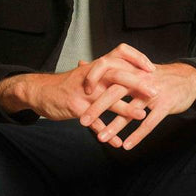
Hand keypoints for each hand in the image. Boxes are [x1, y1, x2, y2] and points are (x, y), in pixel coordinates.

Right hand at [0, 43, 155, 123]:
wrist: (39, 91)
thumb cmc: (67, 84)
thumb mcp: (86, 74)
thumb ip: (106, 73)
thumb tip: (129, 72)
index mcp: (96, 66)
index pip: (119, 54)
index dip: (137, 59)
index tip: (151, 68)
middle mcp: (91, 76)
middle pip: (117, 75)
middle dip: (137, 83)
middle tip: (155, 91)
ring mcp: (83, 92)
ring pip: (107, 99)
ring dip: (125, 108)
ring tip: (142, 115)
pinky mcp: (75, 108)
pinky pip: (93, 121)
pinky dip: (106, 131)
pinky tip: (116, 141)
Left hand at [79, 54, 195, 149]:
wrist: (188, 79)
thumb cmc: (155, 77)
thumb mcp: (133, 69)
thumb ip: (108, 69)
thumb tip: (83, 63)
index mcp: (130, 70)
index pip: (108, 72)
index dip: (93, 81)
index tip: (78, 93)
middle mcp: (140, 79)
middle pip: (115, 93)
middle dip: (97, 108)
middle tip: (82, 121)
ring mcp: (153, 93)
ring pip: (130, 111)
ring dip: (115, 125)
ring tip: (101, 138)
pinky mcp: (165, 105)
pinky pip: (150, 122)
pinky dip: (138, 135)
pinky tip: (127, 145)